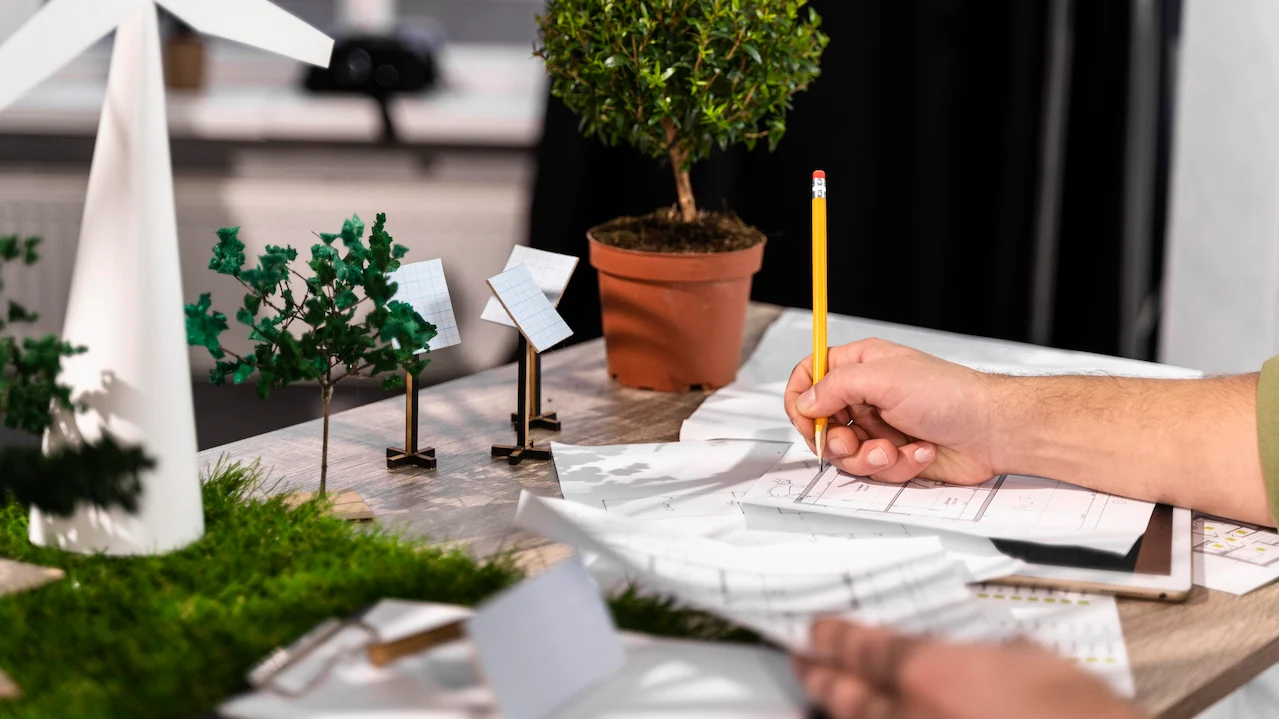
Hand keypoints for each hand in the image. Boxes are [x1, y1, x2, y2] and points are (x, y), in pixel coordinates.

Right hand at [783, 339, 1002, 483]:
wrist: (992, 430)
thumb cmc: (949, 394)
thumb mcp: (884, 379)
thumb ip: (836, 386)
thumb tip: (804, 401)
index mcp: (860, 366)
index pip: (810, 375)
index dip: (801, 398)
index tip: (806, 419)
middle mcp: (866, 396)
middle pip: (820, 423)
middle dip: (835, 439)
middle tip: (852, 441)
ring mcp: (878, 427)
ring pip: (845, 453)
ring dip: (868, 457)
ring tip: (893, 449)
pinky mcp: (893, 455)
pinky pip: (872, 470)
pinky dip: (896, 465)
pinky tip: (918, 452)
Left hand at [794, 619, 1144, 718]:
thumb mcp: (1034, 662)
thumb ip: (985, 652)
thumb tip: (969, 652)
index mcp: (932, 672)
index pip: (861, 646)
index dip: (833, 637)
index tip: (818, 632)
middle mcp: (908, 714)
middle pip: (842, 692)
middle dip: (820, 674)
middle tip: (806, 662)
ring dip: (835, 710)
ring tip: (822, 698)